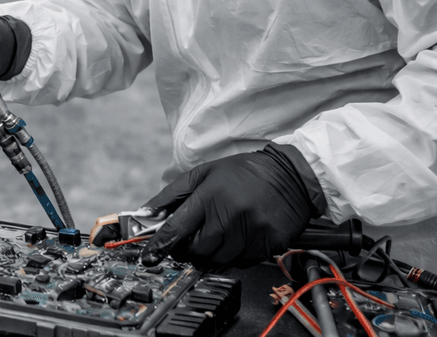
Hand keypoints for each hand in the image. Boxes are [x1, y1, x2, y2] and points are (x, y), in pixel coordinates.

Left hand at [140, 144, 324, 269]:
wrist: (290, 175)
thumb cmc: (243, 173)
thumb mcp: (203, 173)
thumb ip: (172, 194)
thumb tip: (146, 212)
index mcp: (210, 197)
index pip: (177, 228)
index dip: (160, 245)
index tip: (150, 256)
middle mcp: (230, 216)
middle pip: (197, 251)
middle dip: (188, 250)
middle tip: (190, 241)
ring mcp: (251, 233)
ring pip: (218, 260)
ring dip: (211, 254)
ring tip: (217, 234)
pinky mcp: (268, 245)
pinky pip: (241, 262)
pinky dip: (233, 255)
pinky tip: (238, 237)